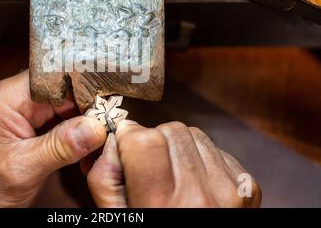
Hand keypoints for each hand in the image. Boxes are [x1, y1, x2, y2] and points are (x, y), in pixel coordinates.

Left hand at [0, 70, 106, 206]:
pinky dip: (76, 133)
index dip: (80, 86)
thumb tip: (95, 127)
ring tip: (101, 136)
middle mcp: (16, 99)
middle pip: (62, 90)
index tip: (105, 101)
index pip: (52, 78)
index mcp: (6, 98)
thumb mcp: (22, 168)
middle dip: (86, 107)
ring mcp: (24, 112)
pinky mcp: (32, 126)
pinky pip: (61, 121)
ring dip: (84, 121)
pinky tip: (88, 145)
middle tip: (109, 123)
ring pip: (65, 106)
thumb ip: (59, 147)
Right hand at [87, 121, 260, 207]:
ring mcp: (229, 191)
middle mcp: (200, 197)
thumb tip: (114, 138)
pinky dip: (199, 158)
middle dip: (153, 140)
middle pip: (170, 131)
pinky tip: (194, 182)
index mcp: (162, 207)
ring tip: (173, 176)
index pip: (145, 140)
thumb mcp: (120, 219)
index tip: (125, 144)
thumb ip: (105, 178)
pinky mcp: (246, 187)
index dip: (129, 136)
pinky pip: (215, 149)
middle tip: (149, 167)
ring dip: (177, 147)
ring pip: (194, 135)